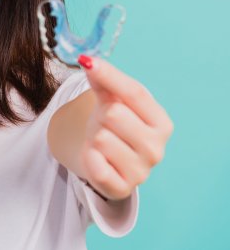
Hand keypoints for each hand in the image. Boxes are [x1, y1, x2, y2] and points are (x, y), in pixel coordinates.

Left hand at [78, 54, 173, 200]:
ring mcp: (142, 171)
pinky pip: (95, 164)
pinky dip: (90, 158)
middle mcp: (157, 149)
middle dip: (101, 117)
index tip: (88, 62)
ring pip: (101, 138)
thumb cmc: (113, 127)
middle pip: (114, 114)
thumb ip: (105, 81)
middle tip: (105, 126)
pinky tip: (99, 160)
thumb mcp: (112, 101)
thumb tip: (90, 61)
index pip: (135, 93)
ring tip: (102, 144)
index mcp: (162, 123)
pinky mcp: (121, 188)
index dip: (109, 75)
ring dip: (94, 139)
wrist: (105, 160)